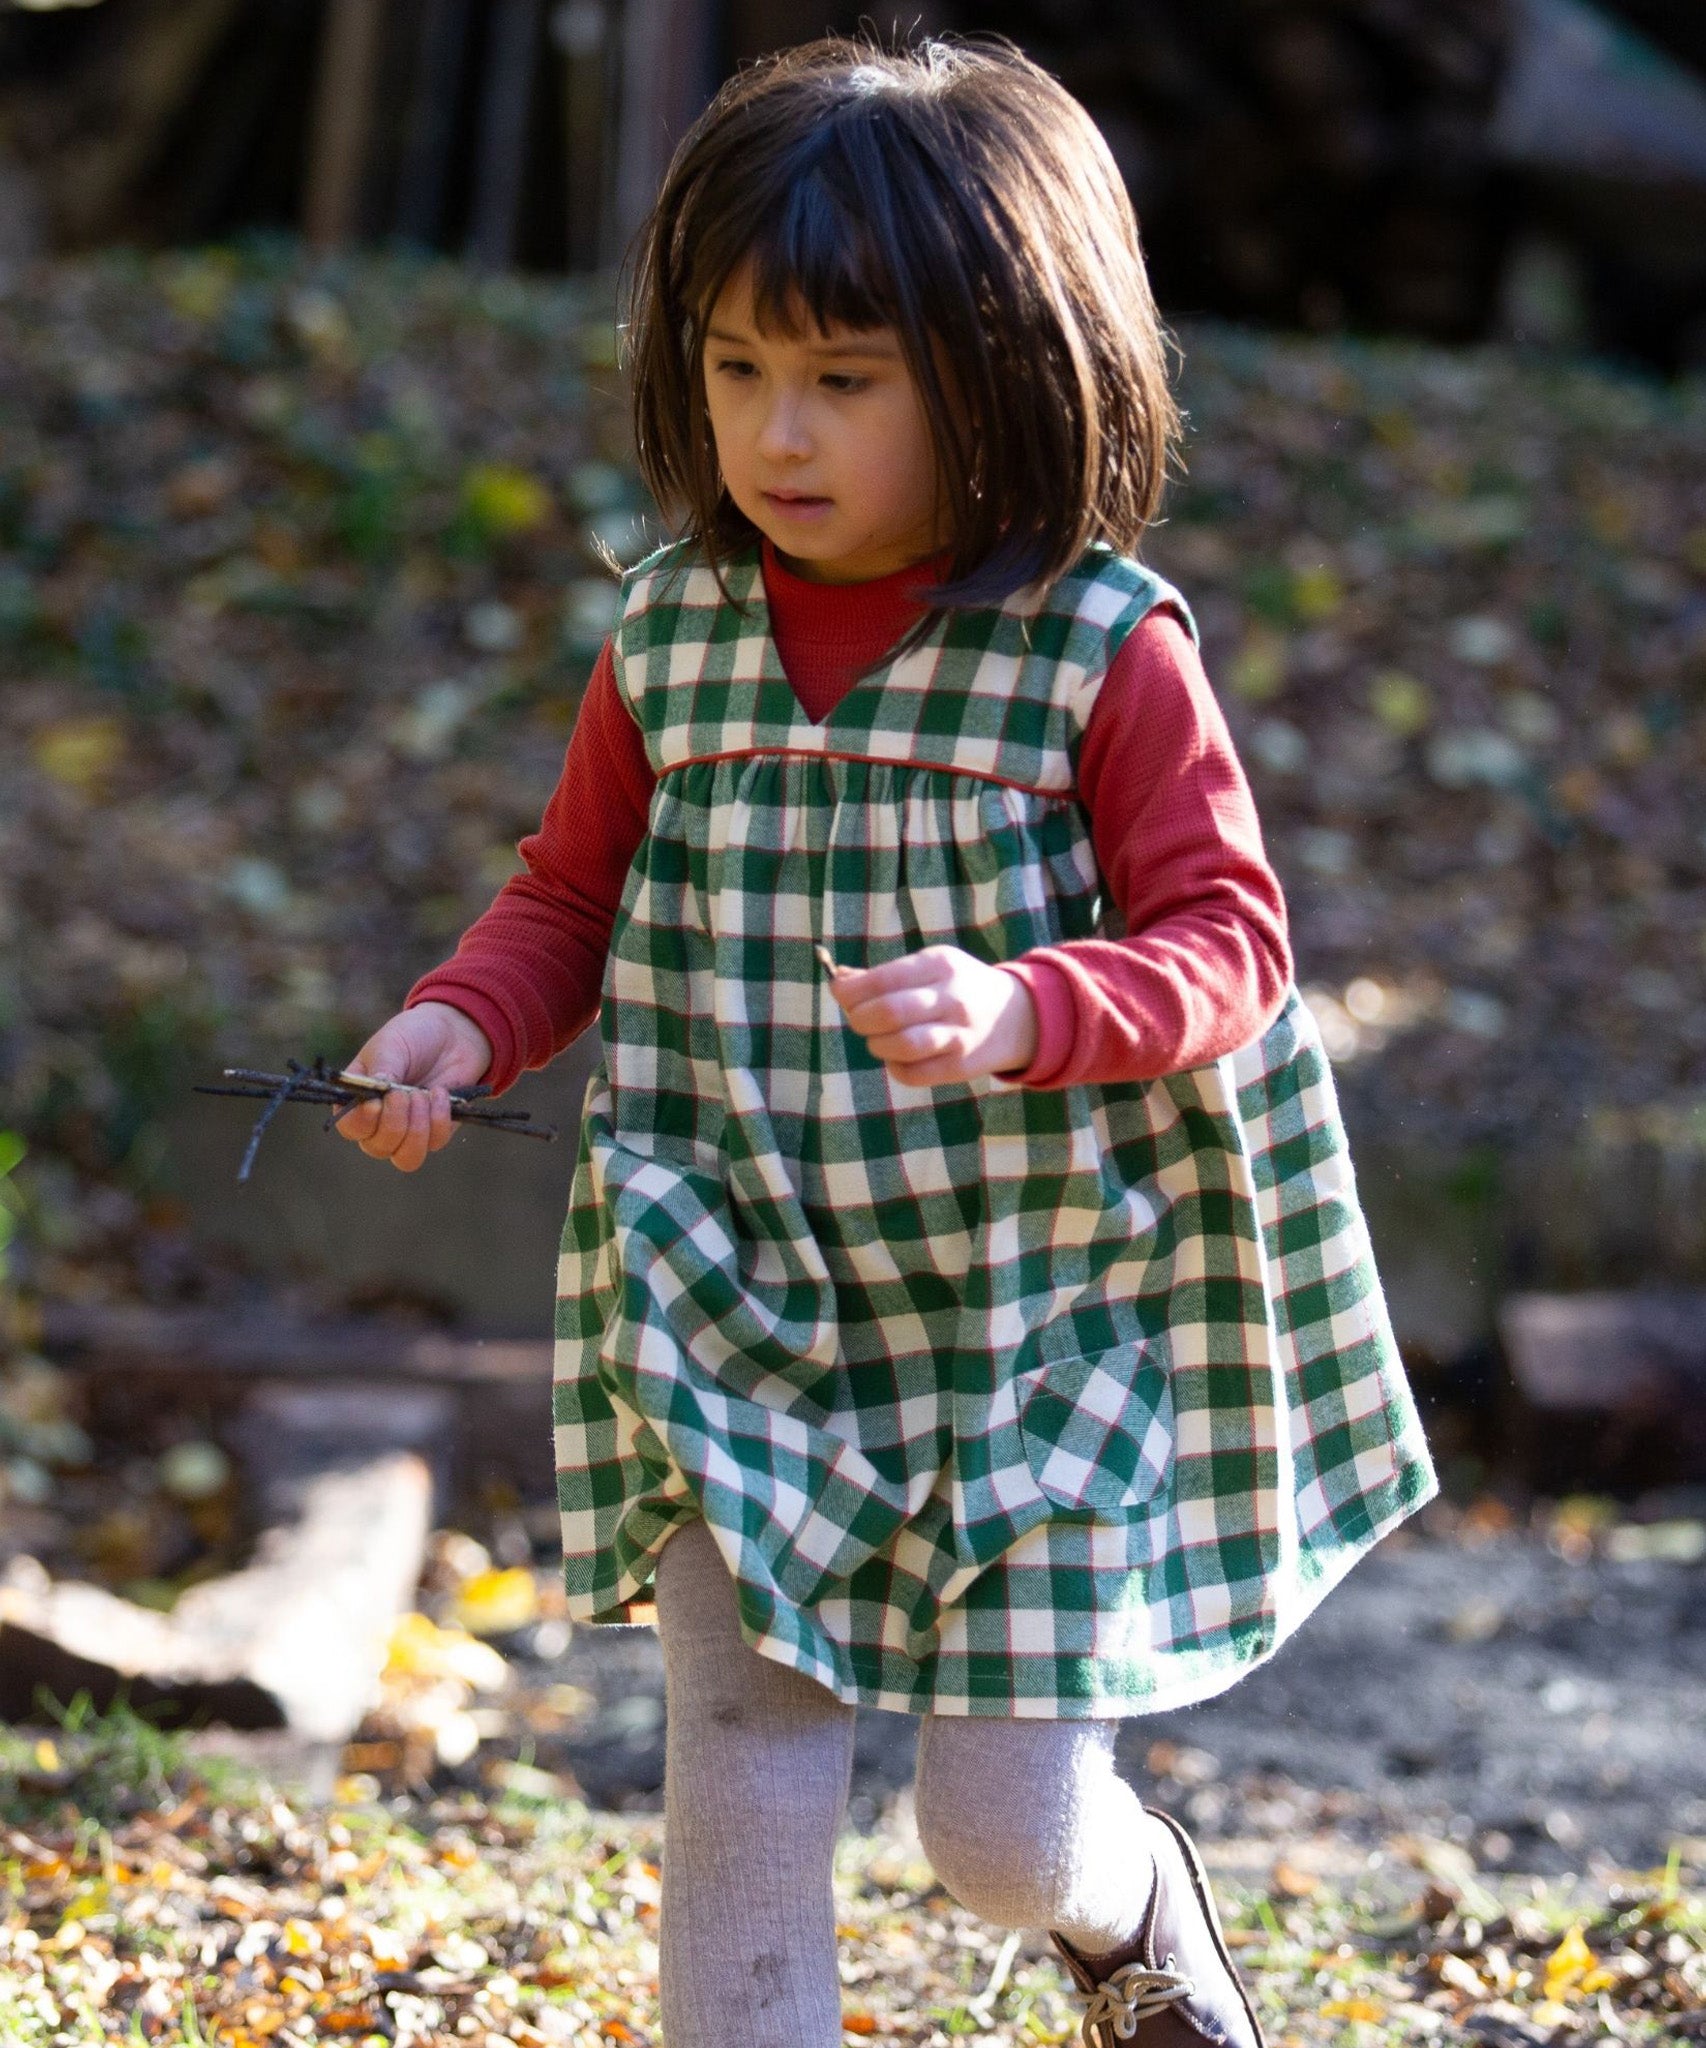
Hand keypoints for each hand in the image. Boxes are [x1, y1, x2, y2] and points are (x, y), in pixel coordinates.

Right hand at [333, 1001, 493, 1172]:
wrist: (451, 1033)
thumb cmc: (412, 1037)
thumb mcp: (391, 1047)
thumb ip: (381, 1071)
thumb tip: (377, 1094)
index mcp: (357, 1100)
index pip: (349, 1127)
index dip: (361, 1122)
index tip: (376, 1103)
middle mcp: (379, 1123)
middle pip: (377, 1147)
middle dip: (394, 1122)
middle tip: (406, 1093)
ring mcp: (408, 1131)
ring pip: (407, 1158)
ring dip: (417, 1130)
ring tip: (423, 1096)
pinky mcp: (436, 1131)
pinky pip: (435, 1143)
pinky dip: (439, 1120)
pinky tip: (440, 1093)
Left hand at [829, 945, 1037, 1086]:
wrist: (1017, 1016)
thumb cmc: (958, 987)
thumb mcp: (930, 967)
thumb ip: (885, 975)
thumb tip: (839, 980)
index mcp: (939, 965)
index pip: (882, 979)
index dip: (851, 991)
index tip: (841, 994)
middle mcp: (951, 998)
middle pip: (887, 1013)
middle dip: (859, 1018)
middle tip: (859, 1019)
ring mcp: (958, 1035)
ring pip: (900, 1045)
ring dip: (875, 1044)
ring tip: (877, 1038)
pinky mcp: (960, 1066)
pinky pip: (912, 1074)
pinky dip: (894, 1066)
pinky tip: (896, 1057)